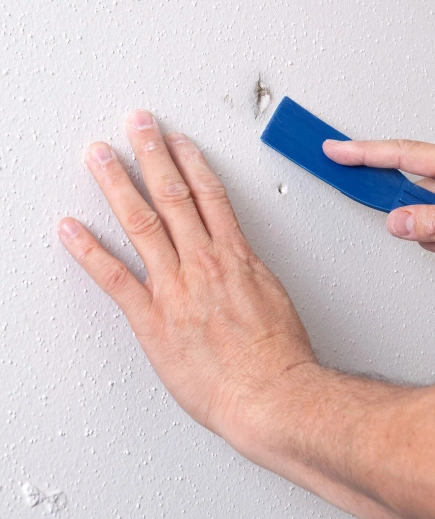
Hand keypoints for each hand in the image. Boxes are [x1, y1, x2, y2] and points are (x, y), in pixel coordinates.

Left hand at [58, 110, 316, 441]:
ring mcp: (176, 288)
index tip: (178, 141)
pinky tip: (71, 229)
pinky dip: (89, 251)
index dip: (191, 162)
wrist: (271, 393)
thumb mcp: (274, 300)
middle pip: (173, 195)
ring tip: (101, 157)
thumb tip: (239, 266)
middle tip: (138, 125)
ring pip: (142, 222)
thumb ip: (248, 276)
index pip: (210, 195)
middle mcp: (204, 263)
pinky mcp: (153, 320)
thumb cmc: (278, 355)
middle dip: (153, 153)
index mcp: (236, 257)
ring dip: (119, 184)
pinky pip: (114, 278)